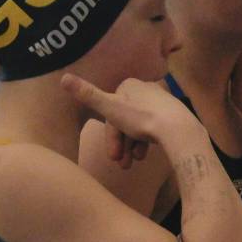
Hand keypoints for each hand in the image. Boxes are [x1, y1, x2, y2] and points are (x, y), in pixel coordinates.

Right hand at [61, 74, 198, 168]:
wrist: (179, 129)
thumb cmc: (142, 119)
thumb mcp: (110, 108)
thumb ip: (87, 95)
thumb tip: (62, 77)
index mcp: (129, 84)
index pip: (111, 110)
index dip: (109, 135)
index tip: (112, 155)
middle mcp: (146, 88)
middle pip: (125, 119)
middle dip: (122, 144)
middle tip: (123, 164)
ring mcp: (161, 101)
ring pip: (139, 125)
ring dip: (133, 146)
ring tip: (134, 163)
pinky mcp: (173, 114)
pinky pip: (153, 127)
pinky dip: (146, 141)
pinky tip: (145, 155)